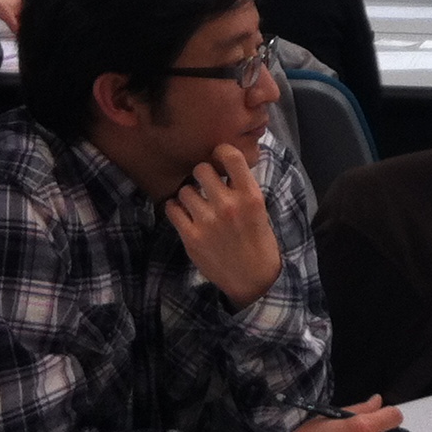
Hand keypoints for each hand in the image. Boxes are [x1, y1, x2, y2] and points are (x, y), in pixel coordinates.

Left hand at [166, 143, 282, 308]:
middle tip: (205, 186)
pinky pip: (172, 209)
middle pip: (201, 169)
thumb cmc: (259, 241)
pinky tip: (185, 215)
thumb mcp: (259, 210)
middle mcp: (228, 205)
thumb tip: (222, 166)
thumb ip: (241, 188)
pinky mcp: (191, 237)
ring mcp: (208, 222)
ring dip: (188, 195)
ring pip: (184, 190)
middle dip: (202, 175)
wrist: (253, 279)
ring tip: (196, 206)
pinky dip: (176, 210)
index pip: (230, 156)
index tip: (218, 159)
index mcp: (250, 196)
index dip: (220, 152)